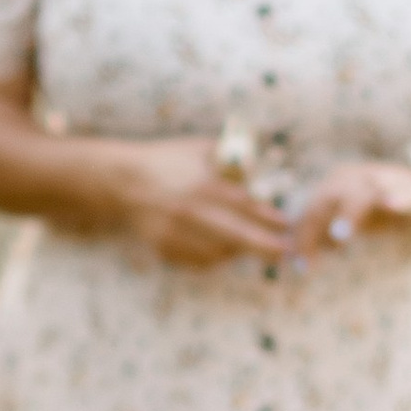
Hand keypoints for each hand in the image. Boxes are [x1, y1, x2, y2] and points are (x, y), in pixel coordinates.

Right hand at [114, 138, 293, 269]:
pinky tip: (222, 249)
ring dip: (238, 252)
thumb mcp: (200, 148)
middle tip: (284, 253)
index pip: (245, 206)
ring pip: (218, 253)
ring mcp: (175, 233)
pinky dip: (214, 258)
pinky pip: (197, 261)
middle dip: (265, 247)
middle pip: (236, 236)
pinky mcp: (164, 248)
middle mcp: (190, 211)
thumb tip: (268, 162)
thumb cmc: (168, 161)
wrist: (123, 181)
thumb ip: (233, 156)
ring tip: (251, 246)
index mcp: (202, 184)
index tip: (287, 224)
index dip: (269, 218)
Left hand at [290, 159, 410, 258]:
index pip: (312, 209)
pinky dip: (399, 199)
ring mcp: (388, 181)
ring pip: (364, 192)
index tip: (301, 266)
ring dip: (350, 212)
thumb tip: (294, 260)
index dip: (303, 237)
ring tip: (339, 234)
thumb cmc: (379, 216)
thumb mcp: (347, 225)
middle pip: (329, 197)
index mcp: (338, 183)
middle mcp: (358, 177)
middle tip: (306, 256)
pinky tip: (392, 206)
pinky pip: (406, 194)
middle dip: (316, 227)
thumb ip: (323, 237)